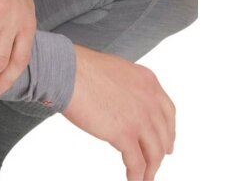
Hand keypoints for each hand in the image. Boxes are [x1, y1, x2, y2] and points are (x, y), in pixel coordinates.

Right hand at [62, 44, 175, 180]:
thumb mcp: (116, 71)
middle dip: (160, 152)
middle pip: (162, 135)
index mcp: (147, 81)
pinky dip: (137, 175)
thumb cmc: (80, 67)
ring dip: (150, 168)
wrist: (67, 71)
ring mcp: (139, 118)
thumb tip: (122, 104)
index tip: (167, 142)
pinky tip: (132, 179)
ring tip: (144, 177)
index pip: (167, 112)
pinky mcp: (125, 134)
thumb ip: (127, 87)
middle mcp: (149, 100)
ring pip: (154, 153)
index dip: (169, 131)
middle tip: (154, 163)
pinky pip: (137, 163)